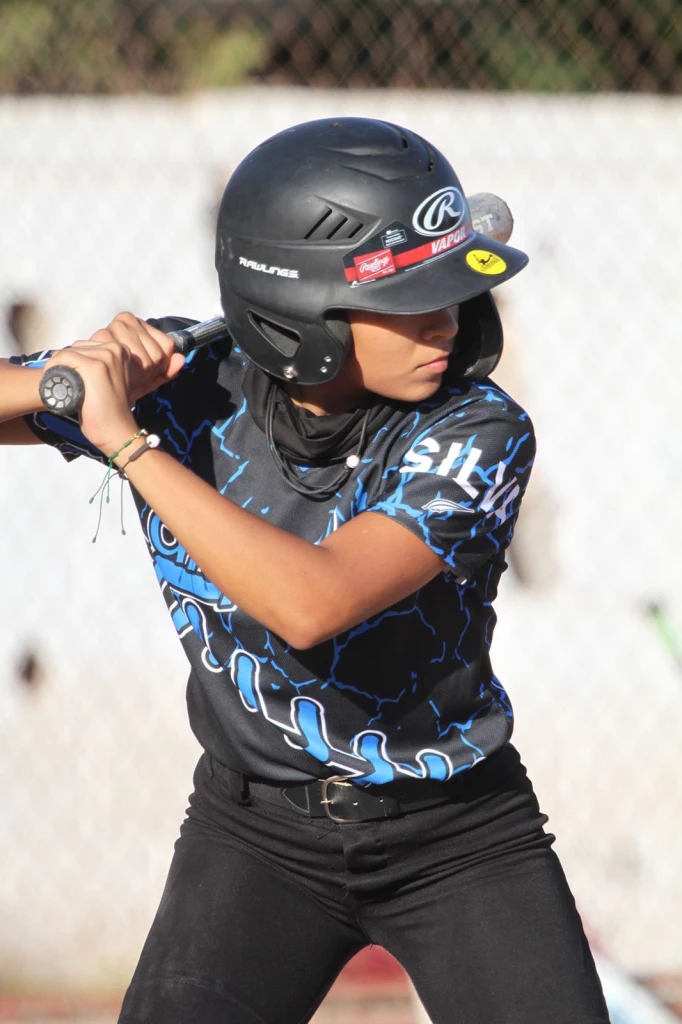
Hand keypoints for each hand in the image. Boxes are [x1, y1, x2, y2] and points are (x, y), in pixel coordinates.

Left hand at [43, 312, 184, 453]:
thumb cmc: (110, 412)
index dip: (72, 362)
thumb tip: (68, 359)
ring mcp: (105, 357)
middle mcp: (115, 349)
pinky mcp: (94, 367)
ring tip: (62, 389)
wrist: (118, 432)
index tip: (69, 380)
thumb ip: (98, 367)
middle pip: (75, 348)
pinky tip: (58, 386)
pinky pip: (63, 359)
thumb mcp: (109, 381)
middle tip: (64, 387)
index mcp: (120, 350)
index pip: (84, 346)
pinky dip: (53, 372)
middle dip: (64, 365)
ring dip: (57, 369)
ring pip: (67, 353)